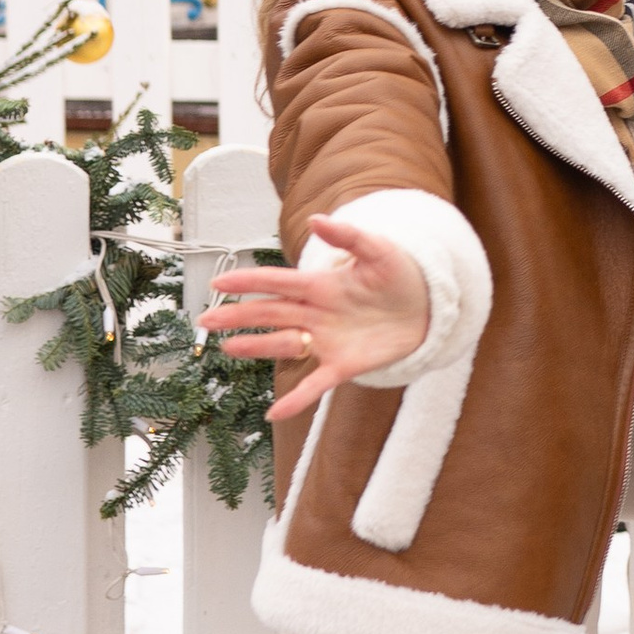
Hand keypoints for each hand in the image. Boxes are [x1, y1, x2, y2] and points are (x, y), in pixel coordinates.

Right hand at [200, 212, 433, 423]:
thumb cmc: (400, 274)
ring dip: (258, 347)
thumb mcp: (378, 250)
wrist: (428, 306)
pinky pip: (314, 384)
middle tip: (206, 319)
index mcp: (320, 285)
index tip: (219, 284)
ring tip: (229, 349)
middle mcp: (316, 313)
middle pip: (270, 314)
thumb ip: (348, 236)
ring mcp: (326, 341)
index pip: (277, 282)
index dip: (248, 283)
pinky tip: (273, 414)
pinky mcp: (343, 365)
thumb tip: (317, 219)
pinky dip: (296, 399)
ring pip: (285, 344)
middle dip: (238, 316)